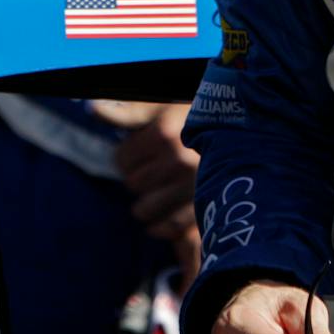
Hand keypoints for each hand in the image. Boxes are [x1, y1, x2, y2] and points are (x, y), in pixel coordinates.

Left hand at [106, 102, 201, 272]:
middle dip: (137, 178)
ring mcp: (193, 187)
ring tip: (157, 192)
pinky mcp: (204, 207)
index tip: (139, 152)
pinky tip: (161, 218)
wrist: (241, 130)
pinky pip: (168, 228)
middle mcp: (178, 161)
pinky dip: (160, 227)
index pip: (121, 159)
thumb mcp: (161, 104)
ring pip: (145, 210)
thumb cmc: (193, 115)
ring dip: (145, 204)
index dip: (126, 156)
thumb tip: (92, 110)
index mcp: (164, 134)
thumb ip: (126, 111)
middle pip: (132, 185)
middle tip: (153, 170)